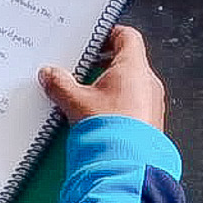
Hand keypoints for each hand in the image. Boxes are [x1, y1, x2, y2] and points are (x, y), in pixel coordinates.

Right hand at [40, 25, 165, 129]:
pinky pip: (134, 105)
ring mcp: (152, 104)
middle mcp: (148, 82)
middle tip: (82, 68)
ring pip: (130, 85)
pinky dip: (118, 105)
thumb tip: (50, 74)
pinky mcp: (150, 123)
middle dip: (104, 64)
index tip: (92, 40)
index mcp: (134, 67)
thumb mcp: (76, 102)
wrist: (127, 169)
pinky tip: (99, 116)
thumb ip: (60, 84)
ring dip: (110, 87)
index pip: (127, 36)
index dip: (109, 34)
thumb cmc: (110, 132)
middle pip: (127, 61)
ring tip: (86, 96)